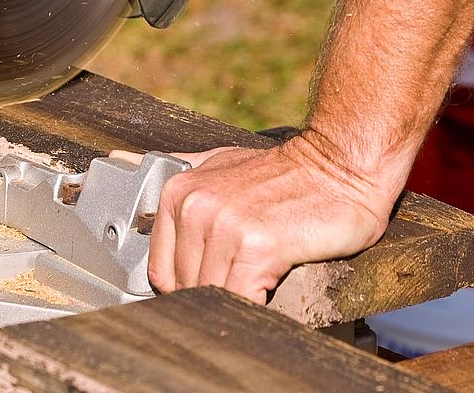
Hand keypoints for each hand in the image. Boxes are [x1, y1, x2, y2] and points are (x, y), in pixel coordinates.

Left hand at [111, 134, 403, 303]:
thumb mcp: (221, 163)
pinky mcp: (257, 247)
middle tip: (244, 286)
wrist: (342, 165)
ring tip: (260, 288)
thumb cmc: (288, 173)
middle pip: (186, 288)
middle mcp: (194, 207)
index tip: (213, 285)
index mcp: (179, 192)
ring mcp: (223, 227)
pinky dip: (255, 309)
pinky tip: (271, 295)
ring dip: (236, 304)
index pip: (162, 271)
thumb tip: (131, 175)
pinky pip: (240, 300)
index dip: (188, 286)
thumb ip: (183, 177)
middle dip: (213, 296)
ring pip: (211, 296)